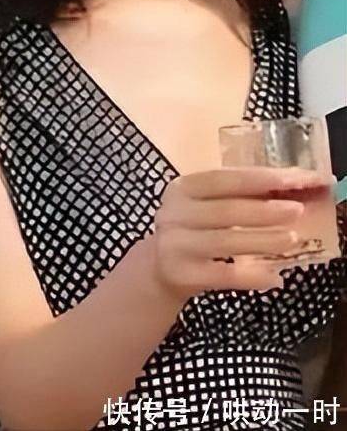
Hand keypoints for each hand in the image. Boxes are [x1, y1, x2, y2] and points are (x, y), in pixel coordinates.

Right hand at [151, 167, 330, 297]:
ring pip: (226, 241)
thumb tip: (289, 187)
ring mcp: (176, 244)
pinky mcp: (182, 274)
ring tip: (292, 239)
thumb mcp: (203, 207)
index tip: (292, 179)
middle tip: (297, 210)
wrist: (159, 268)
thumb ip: (236, 197)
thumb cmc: (193, 230)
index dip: (257, 178)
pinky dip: (252, 277)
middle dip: (264, 210)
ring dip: (263, 240)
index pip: (220, 179)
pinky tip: (275, 278)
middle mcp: (173, 213)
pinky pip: (224, 274)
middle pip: (225, 210)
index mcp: (181, 189)